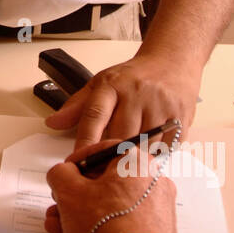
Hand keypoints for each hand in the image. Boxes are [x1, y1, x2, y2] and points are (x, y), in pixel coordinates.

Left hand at [44, 53, 199, 146]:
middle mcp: (136, 94)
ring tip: (127, 161)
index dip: (85, 142)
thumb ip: (77, 106)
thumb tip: (52, 123)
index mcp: (112, 85)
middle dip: (110, 155)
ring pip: (143, 146)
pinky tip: (150, 151)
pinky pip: (165, 148)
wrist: (172, 62)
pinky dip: (156, 155)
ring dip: (134, 158)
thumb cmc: (133, 77)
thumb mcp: (101, 83)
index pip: (94, 116)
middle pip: (120, 135)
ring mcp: (160, 105)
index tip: (78, 161)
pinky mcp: (180, 117)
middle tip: (102, 170)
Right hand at [44, 140, 179, 232]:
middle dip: (75, 194)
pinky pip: (122, 225)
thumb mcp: (69, 192)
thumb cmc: (107, 227)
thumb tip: (62, 173)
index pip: (105, 150)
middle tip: (58, 202)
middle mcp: (154, 183)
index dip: (78, 160)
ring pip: (111, 206)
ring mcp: (157, 211)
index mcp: (139, 163)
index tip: (64, 172)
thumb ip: (60, 174)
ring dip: (81, 213)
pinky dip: (99, 228)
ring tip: (58, 225)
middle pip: (106, 182)